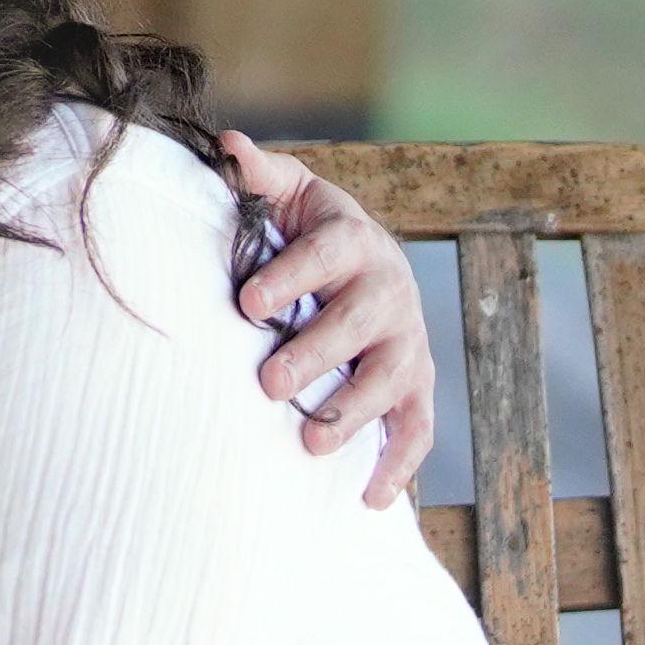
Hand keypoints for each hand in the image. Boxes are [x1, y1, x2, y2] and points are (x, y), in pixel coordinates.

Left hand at [219, 132, 437, 512]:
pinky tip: (367, 499)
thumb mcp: (290, 195)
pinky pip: (417, 430)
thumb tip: (228, 144)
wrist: (364, 262)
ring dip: (355, 412)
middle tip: (269, 381)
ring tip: (311, 441)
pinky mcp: (416, 387)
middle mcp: (390, 291)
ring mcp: (408, 343)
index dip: (292, 276)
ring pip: (393, 379)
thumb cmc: (308, 233)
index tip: (247, 303)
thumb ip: (260, 175)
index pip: (329, 252)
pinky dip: (398, 466)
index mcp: (354, 241)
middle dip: (318, 353)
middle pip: (362, 322)